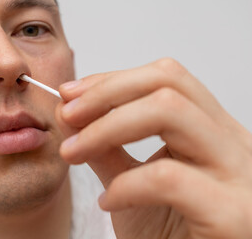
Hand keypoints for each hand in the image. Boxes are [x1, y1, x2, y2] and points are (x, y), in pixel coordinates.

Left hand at [55, 58, 251, 238]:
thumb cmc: (168, 234)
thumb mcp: (129, 183)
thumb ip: (103, 148)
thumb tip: (68, 112)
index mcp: (211, 131)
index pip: (164, 79)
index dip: (111, 80)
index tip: (70, 95)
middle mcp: (232, 143)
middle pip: (168, 82)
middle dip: (106, 93)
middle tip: (67, 114)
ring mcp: (238, 175)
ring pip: (171, 111)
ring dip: (106, 127)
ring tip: (73, 152)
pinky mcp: (232, 213)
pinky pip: (167, 177)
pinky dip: (126, 185)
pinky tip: (108, 202)